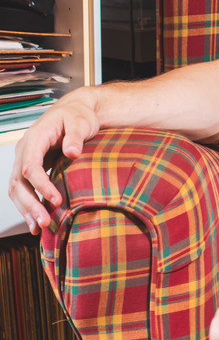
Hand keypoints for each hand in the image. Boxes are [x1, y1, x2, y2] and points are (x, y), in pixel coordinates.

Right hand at [9, 93, 99, 233]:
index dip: (41, 185)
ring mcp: (24, 159)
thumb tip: (72, 152)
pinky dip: (27, 206)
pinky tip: (36, 221)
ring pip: (16, 188)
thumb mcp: (80, 121)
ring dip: (26, 209)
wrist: (75, 111)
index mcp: (35, 138)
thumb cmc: (78, 115)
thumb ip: (75, 136)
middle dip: (30, 204)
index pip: (30, 166)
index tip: (57, 200)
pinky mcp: (29, 167)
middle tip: (45, 222)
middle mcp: (25, 150)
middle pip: (18, 181)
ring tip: (39, 228)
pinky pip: (22, 189)